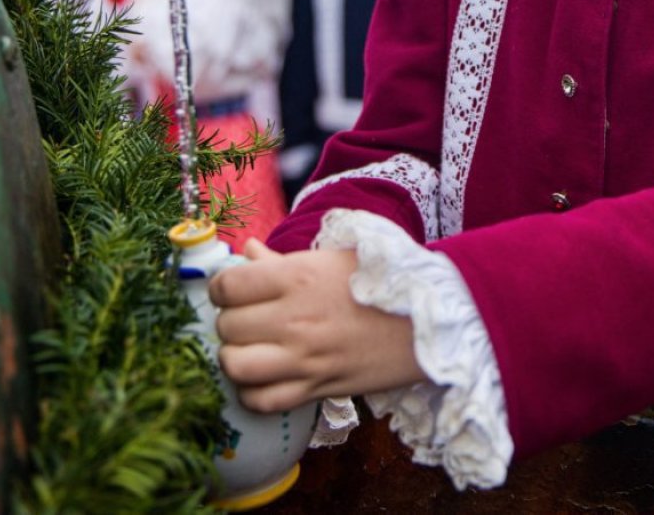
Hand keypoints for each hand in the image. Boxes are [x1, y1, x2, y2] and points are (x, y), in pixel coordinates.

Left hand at [210, 240, 424, 411]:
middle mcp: (295, 318)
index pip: (227, 286)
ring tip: (250, 348)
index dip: (222, 288)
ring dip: (235, 357)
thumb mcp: (335, 256)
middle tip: (248, 317)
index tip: (233, 289)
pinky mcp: (317, 389)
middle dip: (230, 321)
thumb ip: (283, 259)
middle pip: (227, 327)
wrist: (431, 320)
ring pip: (234, 366)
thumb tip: (246, 252)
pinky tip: (263, 377)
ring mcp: (305, 359)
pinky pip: (261, 401)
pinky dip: (253, 392)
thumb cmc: (385, 281)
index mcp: (297, 276)